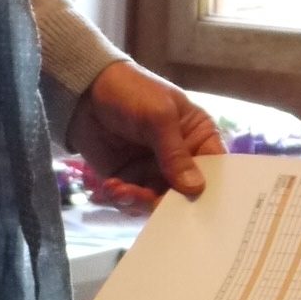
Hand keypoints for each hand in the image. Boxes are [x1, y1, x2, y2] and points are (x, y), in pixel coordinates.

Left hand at [68, 59, 223, 209]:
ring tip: (120, 189)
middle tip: (150, 201)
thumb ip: (175, 153)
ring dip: (140, 201)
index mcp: (199, 137)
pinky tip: (111, 186)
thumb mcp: (159, 116)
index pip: (215, 170)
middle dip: (169, 202)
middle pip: (187, 194)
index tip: (204, 208)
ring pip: (158, 202)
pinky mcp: (129, 179)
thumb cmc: (131, 92)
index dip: (212, 190)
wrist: (85, 91)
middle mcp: (181, 159)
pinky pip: (133, 201)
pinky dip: (123, 199)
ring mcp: (154, 171)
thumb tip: (195, 189)